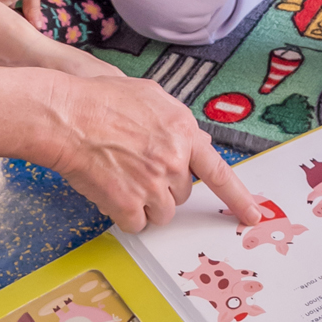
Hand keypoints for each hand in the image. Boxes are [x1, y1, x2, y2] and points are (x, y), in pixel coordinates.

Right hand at [40, 69, 263, 231]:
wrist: (68, 117)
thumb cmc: (101, 101)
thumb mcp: (151, 97)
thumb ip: (177, 122)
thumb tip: (195, 139)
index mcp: (183, 132)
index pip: (219, 172)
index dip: (238, 197)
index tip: (252, 215)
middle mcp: (174, 160)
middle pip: (182, 193)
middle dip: (164, 186)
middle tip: (136, 166)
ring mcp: (153, 184)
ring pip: (163, 212)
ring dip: (146, 203)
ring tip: (122, 177)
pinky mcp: (130, 205)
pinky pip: (138, 224)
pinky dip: (125, 215)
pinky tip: (110, 191)